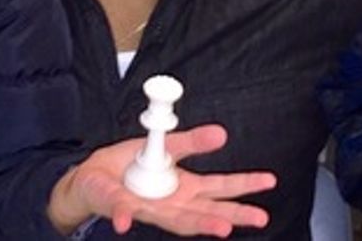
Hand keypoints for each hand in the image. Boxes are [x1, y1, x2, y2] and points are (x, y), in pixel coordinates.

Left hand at [47, 124, 275, 236]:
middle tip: (261, 218)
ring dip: (197, 224)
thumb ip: (189, 142)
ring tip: (221, 228)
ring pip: (175, 220)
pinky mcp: (121, 208)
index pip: (221, 188)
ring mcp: (149, 209)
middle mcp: (173, 204)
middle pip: (207, 212)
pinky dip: (123, 216)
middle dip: (233, 215)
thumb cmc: (127, 166)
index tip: (269, 181)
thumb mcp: (163, 145)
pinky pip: (123, 211)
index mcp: (184, 186)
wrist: (92, 180)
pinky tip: (124, 223)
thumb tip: (221, 134)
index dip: (246, 185)